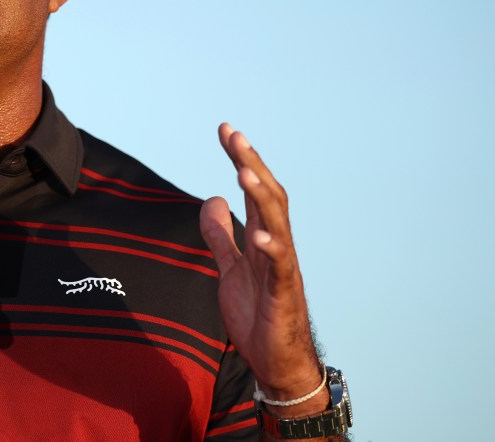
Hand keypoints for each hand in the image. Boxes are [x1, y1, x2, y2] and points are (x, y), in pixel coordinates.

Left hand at [199, 123, 324, 413]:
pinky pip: (280, 269)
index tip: (226, 130)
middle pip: (269, 197)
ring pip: (278, 225)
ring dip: (261, 197)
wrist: (277, 364)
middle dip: (251, 164)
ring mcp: (283, 270)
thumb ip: (220, 235)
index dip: (241, 159)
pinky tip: (258, 235)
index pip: (253, 190)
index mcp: (263, 238)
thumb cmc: (259, 315)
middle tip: (234, 135)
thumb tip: (211, 199)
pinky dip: (271, 250)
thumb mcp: (228, 268)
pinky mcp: (283, 297)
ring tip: (244, 171)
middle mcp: (277, 247)